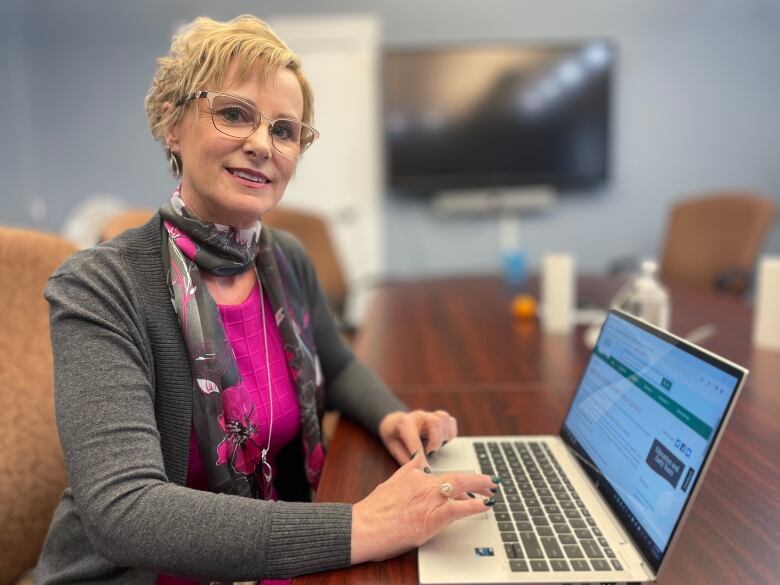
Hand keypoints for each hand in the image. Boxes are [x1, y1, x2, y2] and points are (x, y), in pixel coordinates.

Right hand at [350, 453, 498, 563]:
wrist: (363, 525)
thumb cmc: (373, 511)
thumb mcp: (389, 483)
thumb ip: (406, 472)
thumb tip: (416, 460)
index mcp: (413, 475)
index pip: (441, 472)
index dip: (457, 477)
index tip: (467, 481)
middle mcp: (424, 484)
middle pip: (457, 476)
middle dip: (477, 478)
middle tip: (491, 481)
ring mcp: (429, 499)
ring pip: (461, 487)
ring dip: (481, 487)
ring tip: (493, 490)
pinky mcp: (432, 516)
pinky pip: (459, 508)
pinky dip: (475, 505)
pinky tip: (485, 505)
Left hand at [378, 409, 456, 464]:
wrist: (394, 422)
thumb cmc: (394, 436)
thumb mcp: (393, 448)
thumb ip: (405, 459)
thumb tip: (418, 472)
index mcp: (404, 423)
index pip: (415, 439)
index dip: (421, 456)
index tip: (426, 470)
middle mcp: (419, 416)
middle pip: (435, 423)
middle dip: (436, 442)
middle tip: (430, 454)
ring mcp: (430, 415)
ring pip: (444, 419)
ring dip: (444, 436)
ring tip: (435, 447)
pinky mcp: (439, 417)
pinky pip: (451, 421)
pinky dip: (450, 433)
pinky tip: (443, 442)